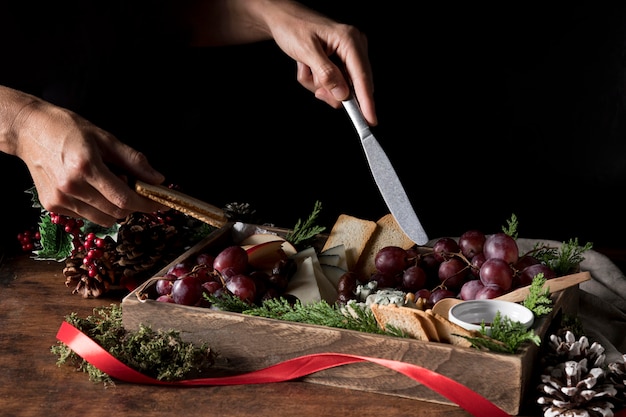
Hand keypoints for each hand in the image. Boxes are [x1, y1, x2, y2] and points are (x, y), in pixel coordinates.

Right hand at [12, 95, 164, 225]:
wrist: (29, 131)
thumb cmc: (68, 130)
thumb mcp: (105, 138)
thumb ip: (133, 161)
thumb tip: (157, 179)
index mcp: (86, 167)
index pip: (125, 198)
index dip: (147, 204)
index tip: (160, 203)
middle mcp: (71, 187)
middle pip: (116, 212)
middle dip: (134, 206)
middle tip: (136, 190)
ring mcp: (59, 199)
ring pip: (103, 219)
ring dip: (117, 209)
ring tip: (111, 186)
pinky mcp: (52, 205)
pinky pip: (86, 216)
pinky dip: (98, 209)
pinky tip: (92, 189)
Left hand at [183, 0, 376, 125]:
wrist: (282, 19)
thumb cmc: (293, 27)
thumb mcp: (307, 52)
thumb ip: (326, 74)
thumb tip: (342, 94)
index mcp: (349, 40)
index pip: (362, 77)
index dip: (367, 102)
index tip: (370, 120)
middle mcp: (354, 46)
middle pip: (352, 85)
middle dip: (330, 90)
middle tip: (315, 87)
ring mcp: (348, 54)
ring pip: (340, 87)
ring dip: (319, 85)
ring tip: (306, 68)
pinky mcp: (341, 60)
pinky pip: (333, 82)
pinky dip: (318, 81)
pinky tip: (308, 67)